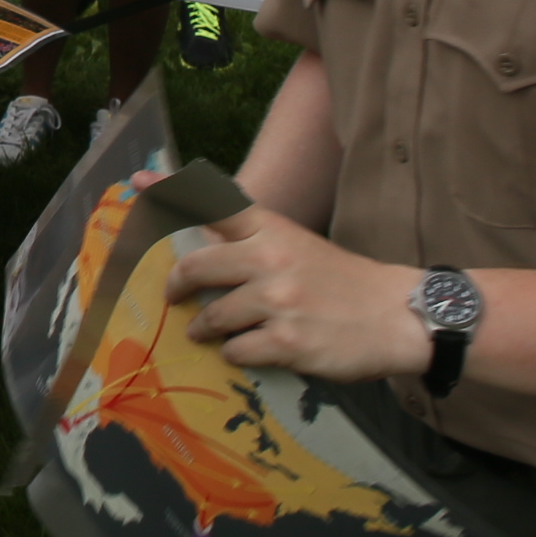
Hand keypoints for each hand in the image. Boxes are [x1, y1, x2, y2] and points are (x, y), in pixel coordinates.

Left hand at [170, 205, 431, 380]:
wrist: (397, 316)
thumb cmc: (343, 282)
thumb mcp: (298, 245)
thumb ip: (253, 241)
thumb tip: (204, 242)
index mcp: (273, 230)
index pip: (214, 205)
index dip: (172, 192)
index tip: (138, 182)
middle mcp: (270, 258)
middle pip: (197, 266)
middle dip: (177, 286)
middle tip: (173, 297)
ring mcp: (278, 300)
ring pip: (213, 316)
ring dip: (206, 328)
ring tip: (208, 332)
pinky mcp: (287, 340)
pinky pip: (237, 350)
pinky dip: (237, 354)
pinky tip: (250, 350)